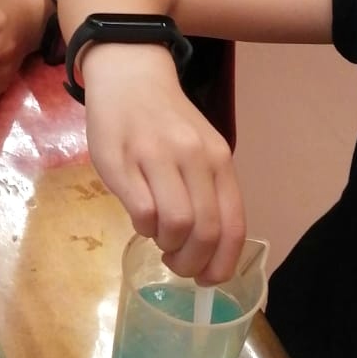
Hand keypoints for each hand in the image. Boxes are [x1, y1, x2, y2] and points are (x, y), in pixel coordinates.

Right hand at [81, 44, 245, 283]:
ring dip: (167, 246)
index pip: (233, 225)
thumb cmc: (165, 121)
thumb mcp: (199, 149)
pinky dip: (143, 228)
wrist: (129, 77)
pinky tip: (140, 218)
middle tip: (178, 266)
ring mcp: (159, 158)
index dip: (223, 264)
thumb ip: (208, 190)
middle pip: (205, 232)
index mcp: (219, 160)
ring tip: (159, 239)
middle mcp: (195, 158)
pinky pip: (142, 213)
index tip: (209, 280)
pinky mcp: (123, 163)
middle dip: (191, 264)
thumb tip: (210, 247)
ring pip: (175, 225)